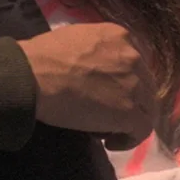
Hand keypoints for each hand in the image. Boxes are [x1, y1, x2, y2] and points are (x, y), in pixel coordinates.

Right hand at [19, 23, 156, 147]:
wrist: (32, 75)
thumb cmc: (42, 56)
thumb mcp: (76, 38)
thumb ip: (94, 50)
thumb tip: (92, 67)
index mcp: (119, 36)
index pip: (133, 62)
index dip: (124, 80)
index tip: (108, 92)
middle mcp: (132, 57)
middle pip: (144, 85)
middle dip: (130, 100)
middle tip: (107, 113)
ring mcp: (133, 85)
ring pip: (146, 107)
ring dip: (130, 120)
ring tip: (108, 130)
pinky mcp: (128, 112)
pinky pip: (142, 129)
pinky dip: (130, 139)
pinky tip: (112, 143)